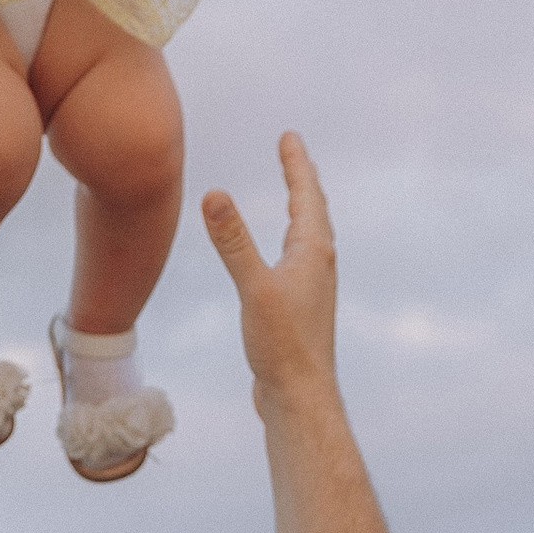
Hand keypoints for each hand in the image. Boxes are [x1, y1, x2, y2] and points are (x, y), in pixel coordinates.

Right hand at [202, 132, 337, 410]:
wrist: (300, 395)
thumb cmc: (282, 344)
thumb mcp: (254, 287)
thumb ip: (233, 242)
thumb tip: (214, 194)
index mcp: (312, 252)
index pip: (305, 195)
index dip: (296, 164)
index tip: (289, 137)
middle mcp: (319, 264)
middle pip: (313, 211)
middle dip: (302, 179)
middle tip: (293, 152)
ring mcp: (312, 286)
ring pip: (309, 236)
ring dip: (301, 209)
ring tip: (295, 196)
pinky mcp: (301, 307)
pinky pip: (299, 258)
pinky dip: (291, 239)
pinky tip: (284, 255)